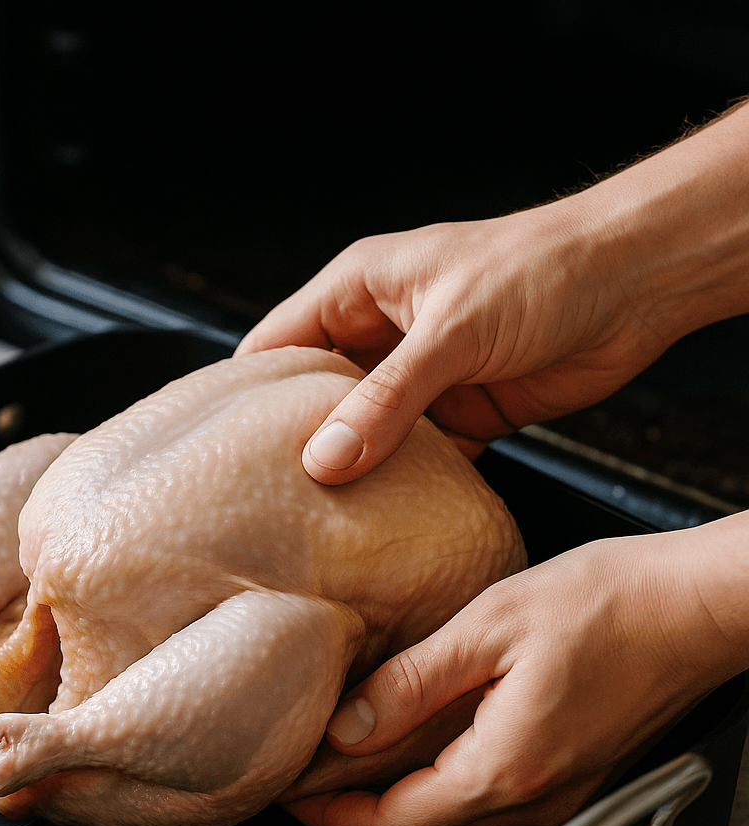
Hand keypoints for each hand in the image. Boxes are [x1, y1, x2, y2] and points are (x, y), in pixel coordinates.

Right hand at [236, 102, 748, 482]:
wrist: (638, 281)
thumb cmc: (542, 271)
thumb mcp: (451, 332)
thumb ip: (387, 399)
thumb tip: (325, 461)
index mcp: (358, 291)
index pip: (278, 344)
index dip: (247, 392)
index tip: (220, 447)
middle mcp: (381, 335)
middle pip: (316, 397)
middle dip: (296, 442)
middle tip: (266, 500)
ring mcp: (421, 377)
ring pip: (366, 433)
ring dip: (353, 471)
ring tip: (317, 522)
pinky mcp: (463, 411)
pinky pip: (418, 457)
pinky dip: (406, 485)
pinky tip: (388, 519)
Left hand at [282, 518, 748, 825]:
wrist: (700, 605)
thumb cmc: (609, 603)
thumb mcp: (489, 628)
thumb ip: (412, 684)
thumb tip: (347, 730)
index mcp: (505, 768)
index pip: (392, 824)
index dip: (329, 815)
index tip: (287, 791)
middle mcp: (534, 798)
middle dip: (351, 810)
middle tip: (303, 774)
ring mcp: (560, 791)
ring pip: (451, 816)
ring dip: (393, 795)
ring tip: (344, 755)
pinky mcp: (575, 770)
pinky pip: (487, 794)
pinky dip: (437, 779)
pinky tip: (415, 739)